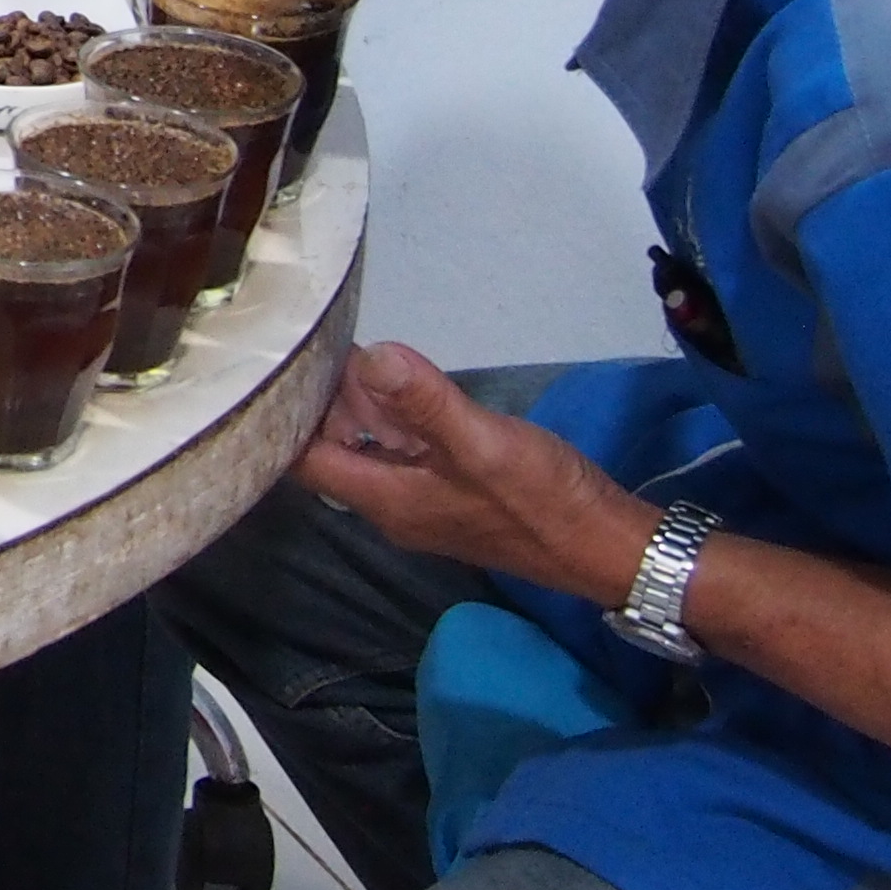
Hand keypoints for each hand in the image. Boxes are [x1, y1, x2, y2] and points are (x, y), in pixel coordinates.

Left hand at [297, 344, 651, 602]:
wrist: (608, 547)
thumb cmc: (544, 501)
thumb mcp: (483, 443)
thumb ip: (425, 403)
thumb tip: (370, 358)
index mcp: (386, 500)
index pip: (303, 460)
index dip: (286, 413)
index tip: (282, 362)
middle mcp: (393, 506)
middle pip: (331, 452)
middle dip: (320, 402)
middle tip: (314, 342)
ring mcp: (423, 502)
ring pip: (369, 450)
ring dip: (357, 407)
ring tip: (346, 349)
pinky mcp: (452, 494)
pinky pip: (404, 453)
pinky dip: (393, 419)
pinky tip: (401, 386)